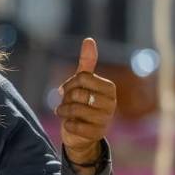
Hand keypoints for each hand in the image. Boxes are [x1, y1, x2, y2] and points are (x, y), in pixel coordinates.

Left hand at [56, 37, 116, 171]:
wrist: (81, 134)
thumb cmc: (82, 104)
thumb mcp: (83, 83)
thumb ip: (87, 63)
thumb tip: (89, 40)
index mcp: (109, 88)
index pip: (82, 78)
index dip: (69, 84)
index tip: (67, 90)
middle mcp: (111, 103)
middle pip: (77, 93)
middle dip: (66, 99)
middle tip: (67, 104)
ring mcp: (105, 119)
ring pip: (74, 109)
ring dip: (63, 111)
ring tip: (65, 114)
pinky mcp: (96, 134)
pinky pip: (73, 125)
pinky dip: (67, 125)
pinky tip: (71, 125)